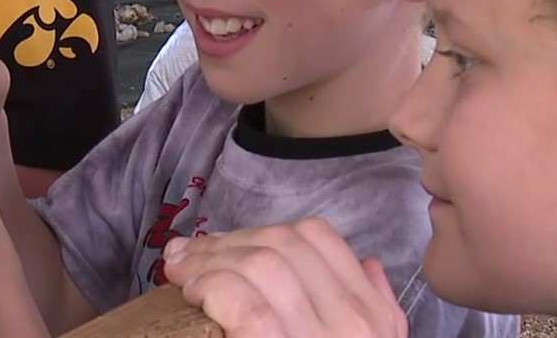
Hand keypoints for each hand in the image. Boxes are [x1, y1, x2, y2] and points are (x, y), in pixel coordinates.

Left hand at [161, 218, 407, 337]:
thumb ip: (377, 309)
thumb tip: (369, 265)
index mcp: (372, 317)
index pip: (317, 238)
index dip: (260, 232)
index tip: (223, 246)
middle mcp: (354, 324)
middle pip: (279, 245)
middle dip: (222, 242)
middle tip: (182, 256)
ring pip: (260, 264)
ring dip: (208, 260)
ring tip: (179, 274)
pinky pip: (244, 301)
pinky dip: (212, 287)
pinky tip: (193, 295)